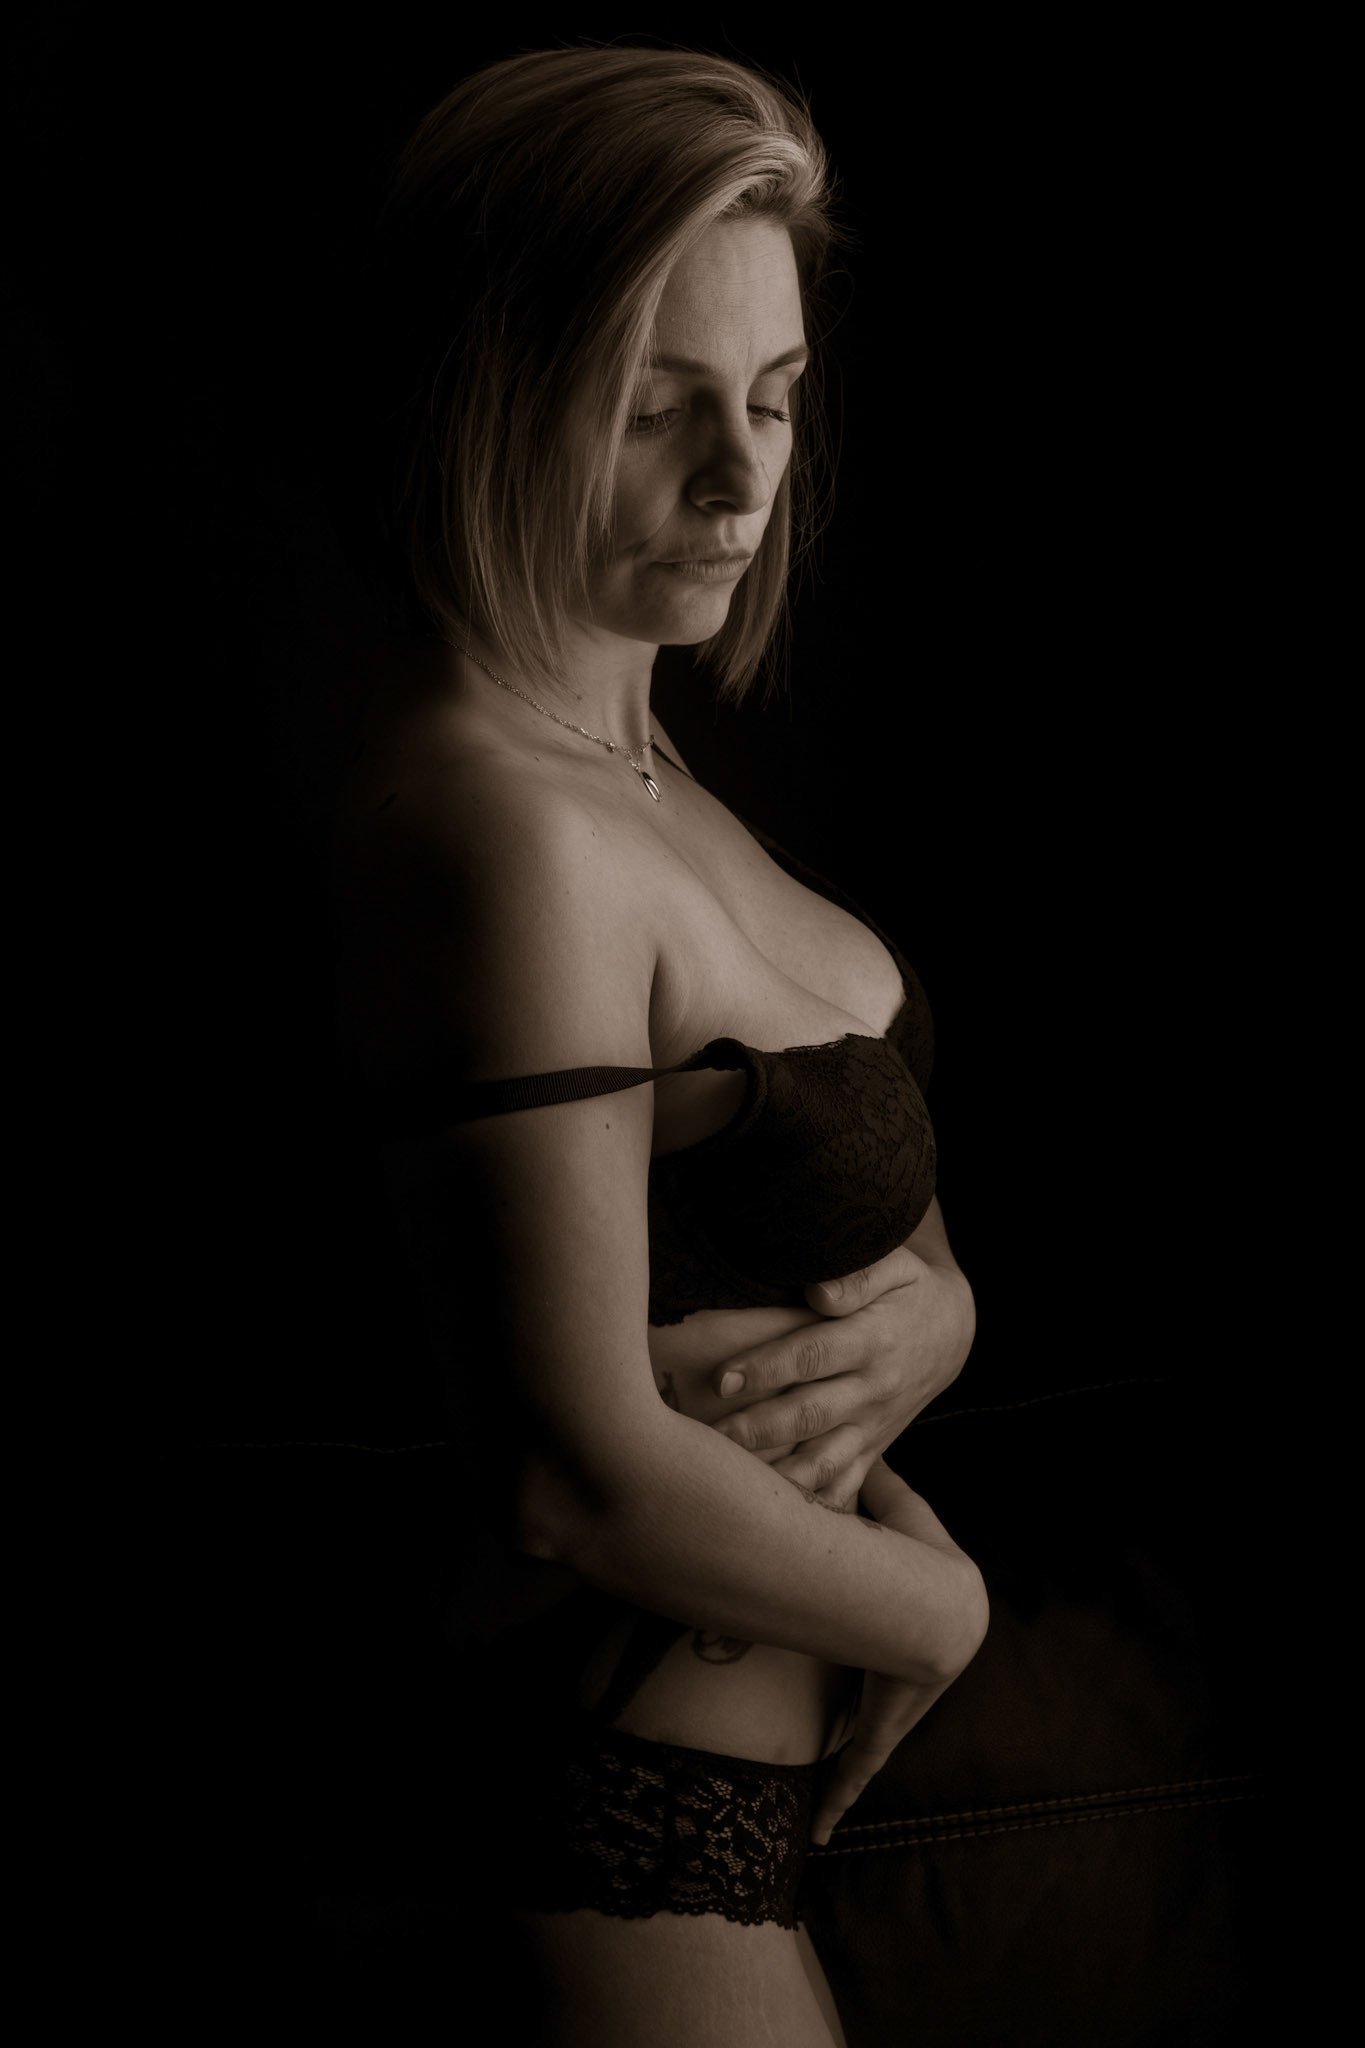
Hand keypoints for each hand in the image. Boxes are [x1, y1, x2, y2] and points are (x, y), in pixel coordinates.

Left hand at [709, 1202, 975, 1509]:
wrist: (953, 1332)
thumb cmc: (910, 1291)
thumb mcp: (897, 1266)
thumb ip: (859, 1276)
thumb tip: (818, 1291)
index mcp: (873, 1340)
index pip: (813, 1356)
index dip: (768, 1367)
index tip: (724, 1379)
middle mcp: (873, 1389)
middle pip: (810, 1414)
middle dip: (758, 1428)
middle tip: (710, 1436)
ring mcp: (872, 1425)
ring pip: (823, 1460)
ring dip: (778, 1475)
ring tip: (731, 1485)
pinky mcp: (872, 1449)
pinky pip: (844, 1485)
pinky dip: (813, 1506)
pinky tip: (774, 1520)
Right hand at [810, 1459, 986, 1843]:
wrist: (936, 1609)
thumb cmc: (917, 1555)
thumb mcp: (897, 1514)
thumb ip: (877, 1486)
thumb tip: (861, 1449)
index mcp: (924, 1631)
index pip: (899, 1640)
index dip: (885, 1644)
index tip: (878, 1650)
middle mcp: (914, 1677)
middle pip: (882, 1701)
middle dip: (866, 1716)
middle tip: (834, 1728)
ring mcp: (898, 1710)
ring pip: (866, 1744)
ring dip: (846, 1772)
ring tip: (821, 1806)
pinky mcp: (880, 1732)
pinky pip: (855, 1770)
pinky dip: (839, 1801)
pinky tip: (821, 1834)